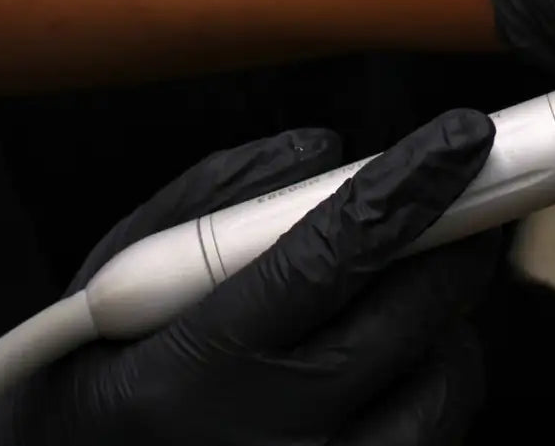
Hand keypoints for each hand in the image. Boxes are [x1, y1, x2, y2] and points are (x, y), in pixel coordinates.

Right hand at [0, 110, 499, 445]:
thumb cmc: (92, 383)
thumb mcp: (114, 283)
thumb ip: (211, 202)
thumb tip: (324, 150)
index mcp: (194, 371)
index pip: (328, 258)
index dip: (405, 189)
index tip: (459, 139)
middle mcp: (268, 440)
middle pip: (409, 315)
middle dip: (453, 239)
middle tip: (462, 199)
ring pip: (442, 378)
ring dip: (445, 316)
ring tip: (405, 289)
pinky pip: (437, 429)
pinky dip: (436, 377)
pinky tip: (394, 356)